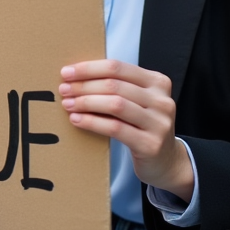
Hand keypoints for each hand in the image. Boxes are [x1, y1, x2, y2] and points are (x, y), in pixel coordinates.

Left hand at [59, 59, 193, 200]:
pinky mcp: (151, 144)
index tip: (66, 72)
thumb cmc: (142, 126)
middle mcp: (162, 100)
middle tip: (64, 89)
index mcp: (157, 82)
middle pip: (114, 85)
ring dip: (86, 102)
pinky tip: (77, 119)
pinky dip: (92, 122)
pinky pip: (115, 128)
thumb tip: (75, 76)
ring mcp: (159, 123)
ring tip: (67, 104)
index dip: (89, 68)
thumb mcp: (137, 101)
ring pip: (115, 104)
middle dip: (84, 86)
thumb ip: (117, 87)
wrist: (166, 161)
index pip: (117, 67)